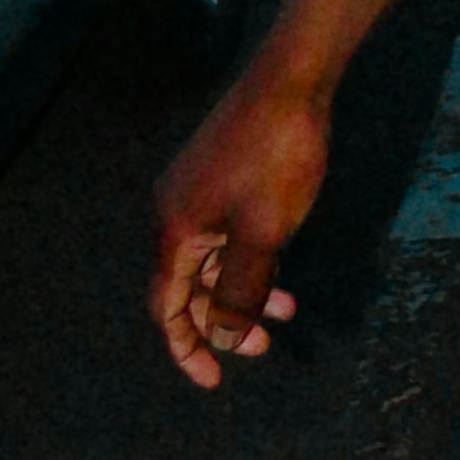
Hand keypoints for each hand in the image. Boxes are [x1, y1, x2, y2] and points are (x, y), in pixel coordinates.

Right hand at [151, 70, 327, 389]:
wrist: (292, 78)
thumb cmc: (278, 157)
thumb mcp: (265, 235)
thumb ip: (242, 289)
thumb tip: (226, 334)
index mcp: (175, 230)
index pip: (167, 307)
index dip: (187, 348)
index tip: (213, 381)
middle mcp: (175, 211)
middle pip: (190, 286)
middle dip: (224, 321)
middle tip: (265, 348)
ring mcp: (197, 189)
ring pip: (214, 259)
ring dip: (245, 288)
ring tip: (288, 308)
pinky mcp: (220, 173)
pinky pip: (227, 232)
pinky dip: (251, 256)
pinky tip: (282, 263)